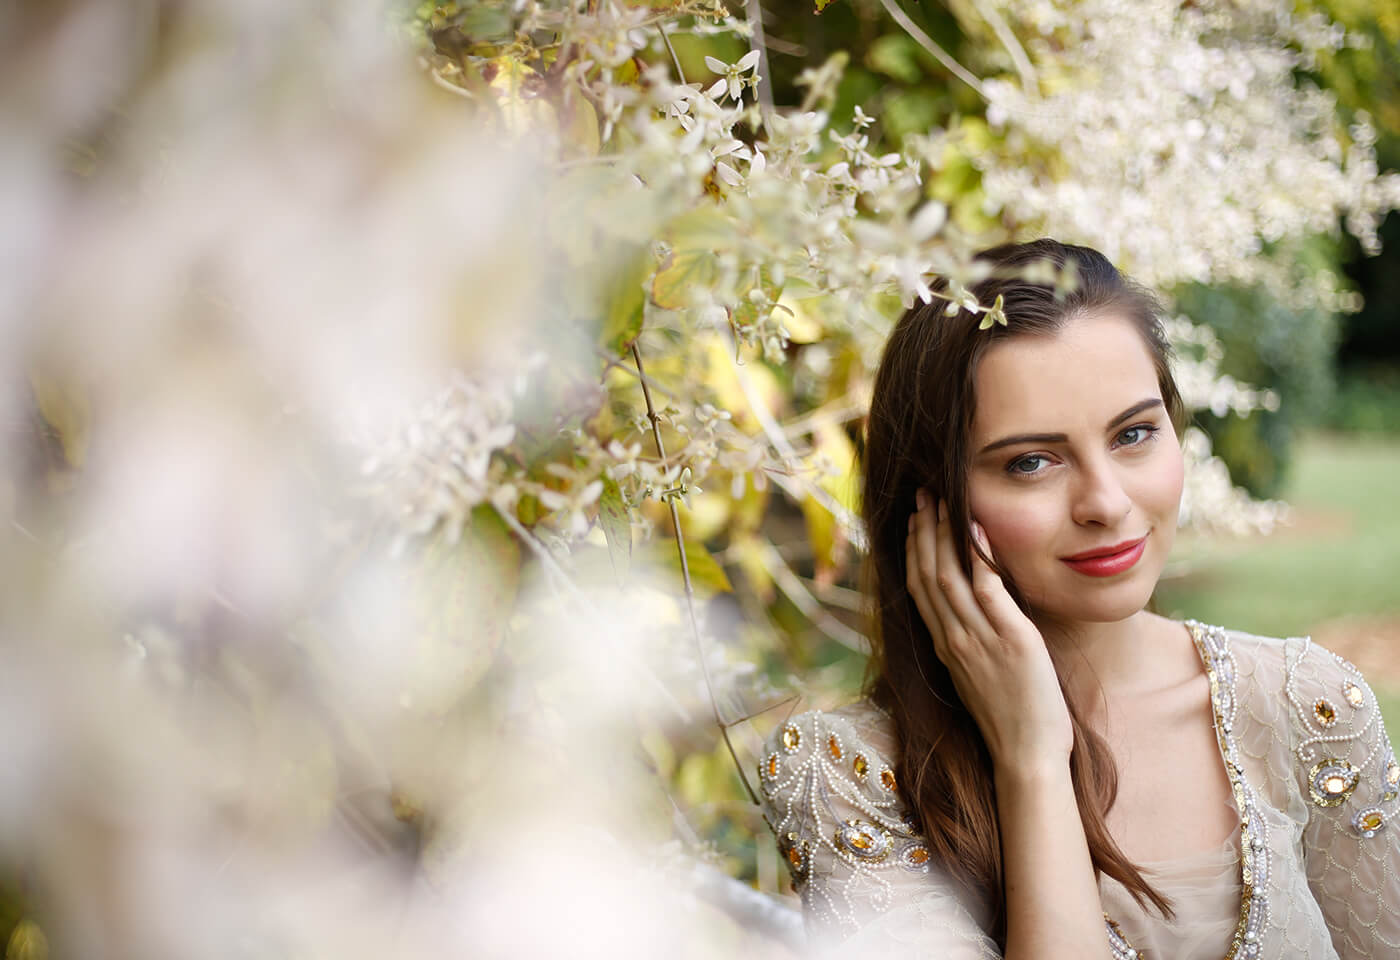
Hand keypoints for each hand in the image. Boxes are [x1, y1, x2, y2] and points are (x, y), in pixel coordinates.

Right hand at [905, 490, 1072, 772]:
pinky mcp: (1010, 639)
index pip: (919, 589)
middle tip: (922, 496)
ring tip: (941, 501)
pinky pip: (987, 588)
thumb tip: (976, 616)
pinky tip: (977, 529)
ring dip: (942, 533)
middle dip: (923, 531)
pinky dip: (979, 555)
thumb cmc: (1011, 721)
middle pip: (927, 574)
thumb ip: (972, 645)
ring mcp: (978, 639)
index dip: (914, 552)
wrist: (1025, 755)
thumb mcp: (980, 678)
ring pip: (948, 575)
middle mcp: (953, 639)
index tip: (914, 522)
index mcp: (945, 647)